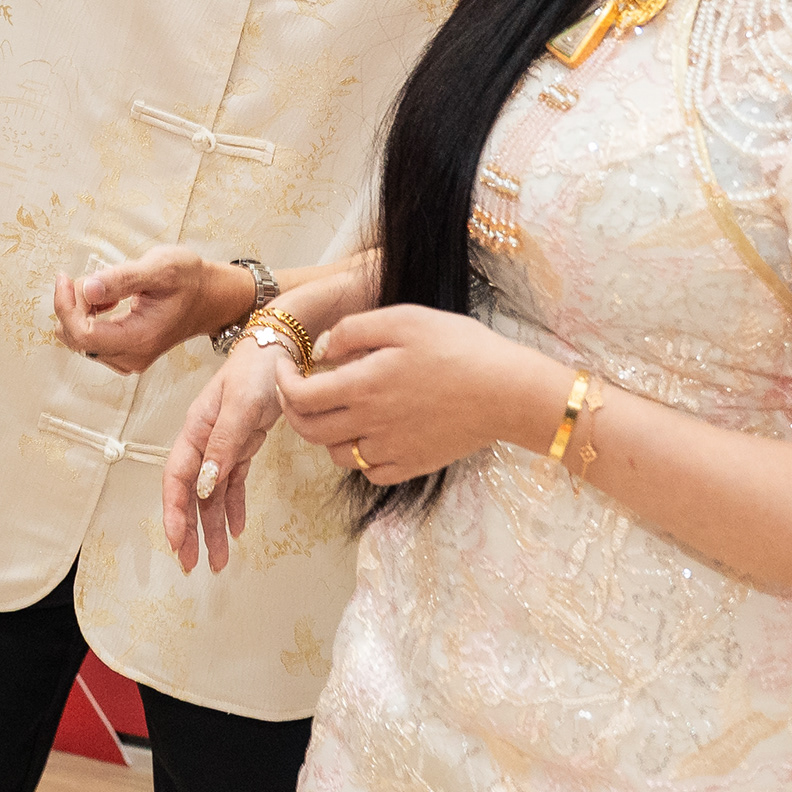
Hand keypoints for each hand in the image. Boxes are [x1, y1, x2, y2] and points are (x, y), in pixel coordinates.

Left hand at [56, 248, 231, 375]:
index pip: (83, 335)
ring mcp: (128, 358)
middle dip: (74, 304)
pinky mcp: (124, 353)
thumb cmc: (189, 280)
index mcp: (141, 338)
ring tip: (106, 287)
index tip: (64, 278)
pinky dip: (89, 315)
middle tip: (94, 278)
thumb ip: (122, 279)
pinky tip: (107, 300)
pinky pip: (89, 339)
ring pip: (79, 338)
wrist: (210, 296)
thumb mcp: (160, 268)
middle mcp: (132, 356)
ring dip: (81, 309)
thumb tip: (89, 288)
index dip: (66, 306)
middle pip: (76, 337)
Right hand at [163, 338, 294, 572]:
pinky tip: (236, 530)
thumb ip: (223, 445)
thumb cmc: (258, 370)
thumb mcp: (241, 406)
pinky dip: (233, 508)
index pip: (176, 477)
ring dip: (213, 528)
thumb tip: (205, 485)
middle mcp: (204, 441)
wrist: (283, 349)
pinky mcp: (242, 447)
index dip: (173, 511)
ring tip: (219, 562)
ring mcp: (222, 445)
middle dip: (189, 530)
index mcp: (195, 430)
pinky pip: (233, 484)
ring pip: (212, 495)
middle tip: (192, 566)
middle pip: (190, 493)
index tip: (176, 541)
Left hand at [285, 303, 534, 486]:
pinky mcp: (413, 465)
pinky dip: (360, 456)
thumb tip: (322, 348)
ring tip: (339, 410)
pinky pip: (370, 472)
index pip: (299, 397)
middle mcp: (370, 424)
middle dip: (294, 410)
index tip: (285, 367)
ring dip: (326, 434)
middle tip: (299, 390)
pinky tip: (370, 435)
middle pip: (309, 431)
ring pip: (337, 455)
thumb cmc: (460, 348)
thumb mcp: (404, 319)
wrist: (509, 391)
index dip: (282, 383)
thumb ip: (353, 330)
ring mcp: (392, 450)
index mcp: (363, 386)